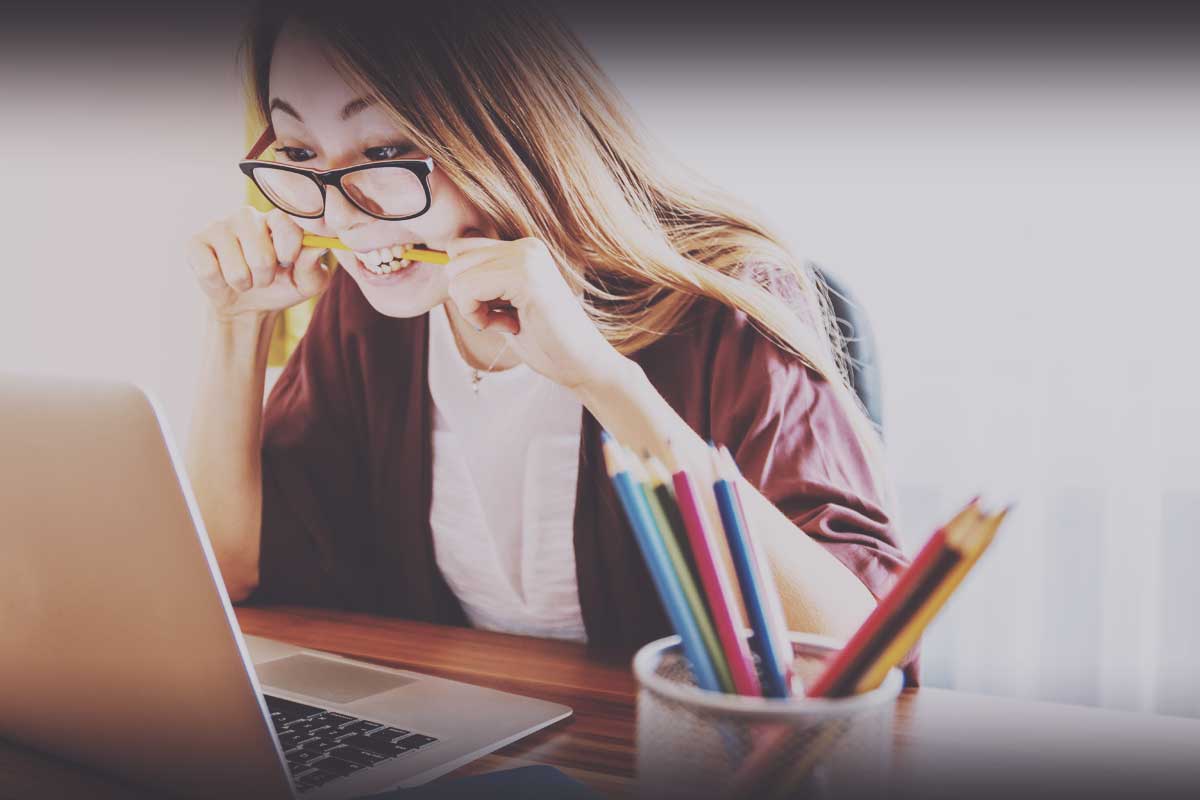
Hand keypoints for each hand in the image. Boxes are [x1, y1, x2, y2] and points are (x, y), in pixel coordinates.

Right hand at [187, 206, 330, 321]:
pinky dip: (219, 285)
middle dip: (265, 278)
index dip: (289, 251)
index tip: (288, 262)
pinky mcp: (195, 242)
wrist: (247, 305)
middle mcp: (247, 216)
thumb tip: (318, 247)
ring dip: (244, 284)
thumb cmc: (281, 286)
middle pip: (261, 257)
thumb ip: (314, 266)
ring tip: (244, 278)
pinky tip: (221, 276)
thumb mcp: (307, 283)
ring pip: (236, 270)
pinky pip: (210, 272)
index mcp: (277, 219)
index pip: (286, 223)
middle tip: (262, 276)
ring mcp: (219, 226)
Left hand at [443, 236, 625, 390]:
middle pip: (454, 261)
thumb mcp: (504, 304)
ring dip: (474, 310)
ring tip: (510, 321)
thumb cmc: (545, 341)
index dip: (466, 287)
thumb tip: (443, 266)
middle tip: (503, 318)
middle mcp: (525, 246)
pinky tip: (510, 326)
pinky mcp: (525, 276)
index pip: (460, 249)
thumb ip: (482, 282)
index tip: (497, 310)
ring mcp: (526, 258)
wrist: (582, 364)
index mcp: (523, 249)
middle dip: (467, 298)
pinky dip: (478, 317)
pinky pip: (468, 289)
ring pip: (457, 276)